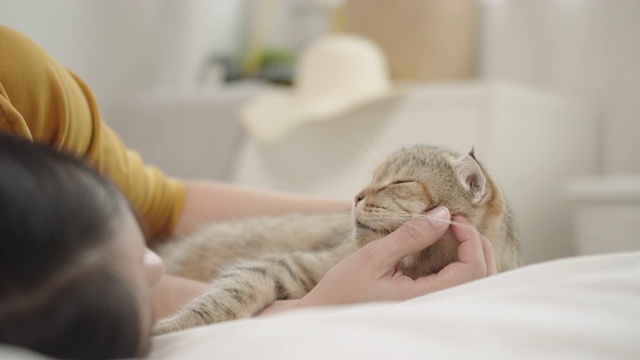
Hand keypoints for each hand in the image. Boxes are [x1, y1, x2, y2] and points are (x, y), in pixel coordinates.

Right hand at [294, 206, 495, 306]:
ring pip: (474, 286)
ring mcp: (432, 310)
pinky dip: (462, 267)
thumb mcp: (374, 256)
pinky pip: (458, 289)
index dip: (470, 239)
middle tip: (456, 221)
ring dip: (473, 256)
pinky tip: (448, 250)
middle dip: (477, 245)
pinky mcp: (426, 307)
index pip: (471, 271)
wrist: (326, 315)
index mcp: (425, 299)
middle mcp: (434, 309)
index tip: (453, 218)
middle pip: (482, 279)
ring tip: (456, 232)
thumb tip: (442, 214)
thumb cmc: (344, 290)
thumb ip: (411, 236)